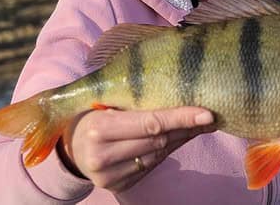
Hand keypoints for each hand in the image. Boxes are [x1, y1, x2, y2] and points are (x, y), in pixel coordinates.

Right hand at [58, 107, 215, 191]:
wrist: (70, 146)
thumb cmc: (92, 115)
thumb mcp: (105, 103)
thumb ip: (136, 102)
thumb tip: (179, 93)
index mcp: (100, 129)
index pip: (150, 123)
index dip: (180, 118)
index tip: (207, 114)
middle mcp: (103, 156)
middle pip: (158, 140)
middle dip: (186, 127)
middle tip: (208, 116)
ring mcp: (110, 176)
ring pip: (158, 154)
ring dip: (180, 139)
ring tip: (196, 125)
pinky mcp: (118, 186)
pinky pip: (151, 165)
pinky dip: (166, 151)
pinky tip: (176, 138)